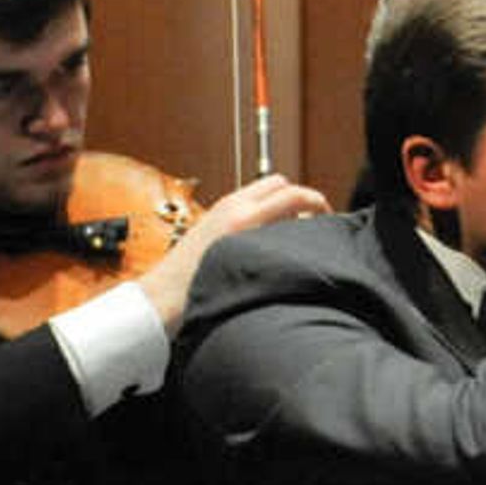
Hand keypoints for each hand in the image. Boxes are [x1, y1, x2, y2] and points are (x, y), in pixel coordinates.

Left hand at [136, 172, 329, 329]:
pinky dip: (263, 208)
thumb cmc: (197, 293)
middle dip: (299, 196)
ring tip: (287, 229)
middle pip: (279, 183)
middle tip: (308, 220)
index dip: (318, 202)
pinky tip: (263, 235)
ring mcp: (220, 210)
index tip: (327, 218)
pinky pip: (247, 201)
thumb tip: (304, 235)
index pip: (294, 194)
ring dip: (280, 201)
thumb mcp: (248, 269)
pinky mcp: (211, 218)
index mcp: (243, 218)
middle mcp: (232, 207)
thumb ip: (278, 245)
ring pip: (262, 190)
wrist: (158, 301)